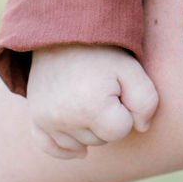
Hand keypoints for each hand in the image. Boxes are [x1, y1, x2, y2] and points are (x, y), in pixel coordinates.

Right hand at [26, 43, 159, 158]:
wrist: (63, 32)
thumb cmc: (102, 51)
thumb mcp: (132, 69)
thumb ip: (146, 101)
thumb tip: (142, 128)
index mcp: (90, 107)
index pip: (120, 131)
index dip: (125, 112)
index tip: (119, 91)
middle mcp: (64, 118)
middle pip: (100, 140)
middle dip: (108, 120)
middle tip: (102, 90)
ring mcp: (46, 120)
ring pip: (80, 144)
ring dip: (89, 129)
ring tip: (88, 98)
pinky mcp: (35, 119)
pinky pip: (50, 148)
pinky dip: (64, 147)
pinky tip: (78, 145)